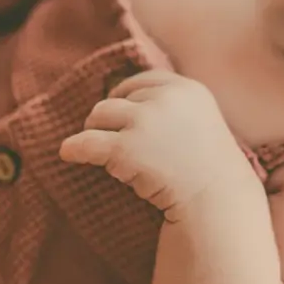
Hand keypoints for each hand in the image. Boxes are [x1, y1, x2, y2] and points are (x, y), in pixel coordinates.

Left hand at [59, 70, 249, 214]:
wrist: (216, 202)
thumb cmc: (209, 171)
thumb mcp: (201, 122)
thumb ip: (173, 106)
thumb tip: (126, 99)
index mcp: (187, 89)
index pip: (144, 80)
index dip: (126, 95)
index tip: (120, 111)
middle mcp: (166, 98)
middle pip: (119, 98)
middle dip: (114, 120)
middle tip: (116, 143)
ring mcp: (146, 121)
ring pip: (99, 115)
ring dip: (98, 133)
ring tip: (106, 155)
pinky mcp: (127, 148)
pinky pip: (87, 143)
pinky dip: (74, 148)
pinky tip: (67, 153)